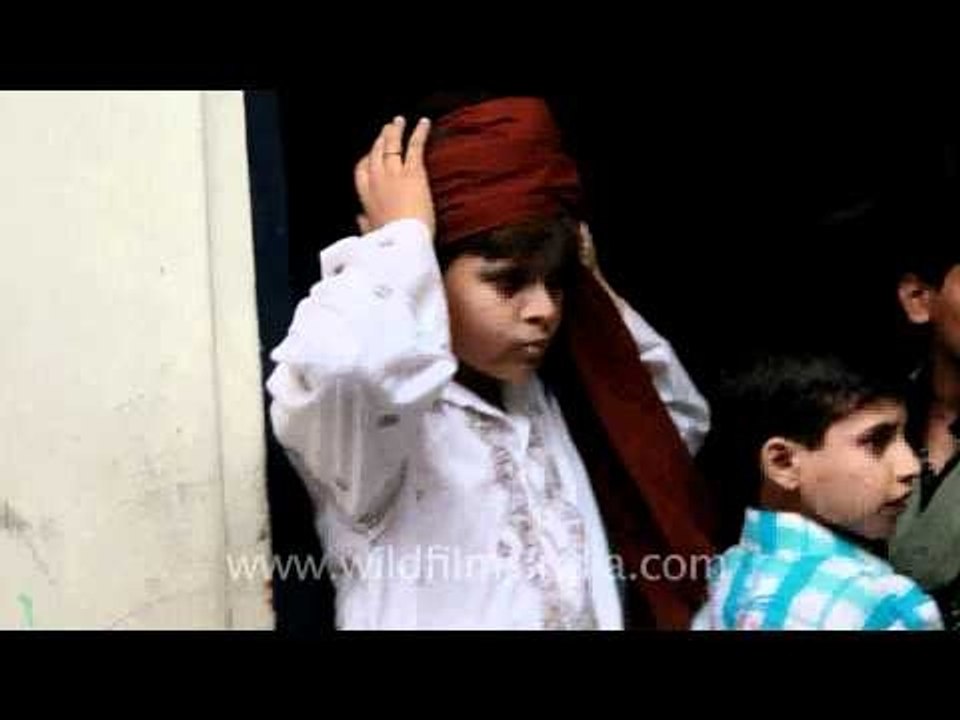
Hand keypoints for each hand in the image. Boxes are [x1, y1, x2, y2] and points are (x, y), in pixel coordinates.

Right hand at [354, 116, 434, 237]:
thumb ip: (365, 224)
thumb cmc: (390, 243)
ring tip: (399, 121)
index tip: (370, 154)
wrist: (404, 243)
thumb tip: (360, 219)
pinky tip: (423, 123)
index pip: (361, 170)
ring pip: (391, 145)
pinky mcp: (414, 173)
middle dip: (380, 140)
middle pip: (375, 153)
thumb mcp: (371, 235)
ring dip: (395, 131)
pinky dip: (419, 132)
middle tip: (386, 130)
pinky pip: (414, 146)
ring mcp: (394, 174)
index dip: (366, 159)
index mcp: (365, 197)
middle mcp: (377, 181)